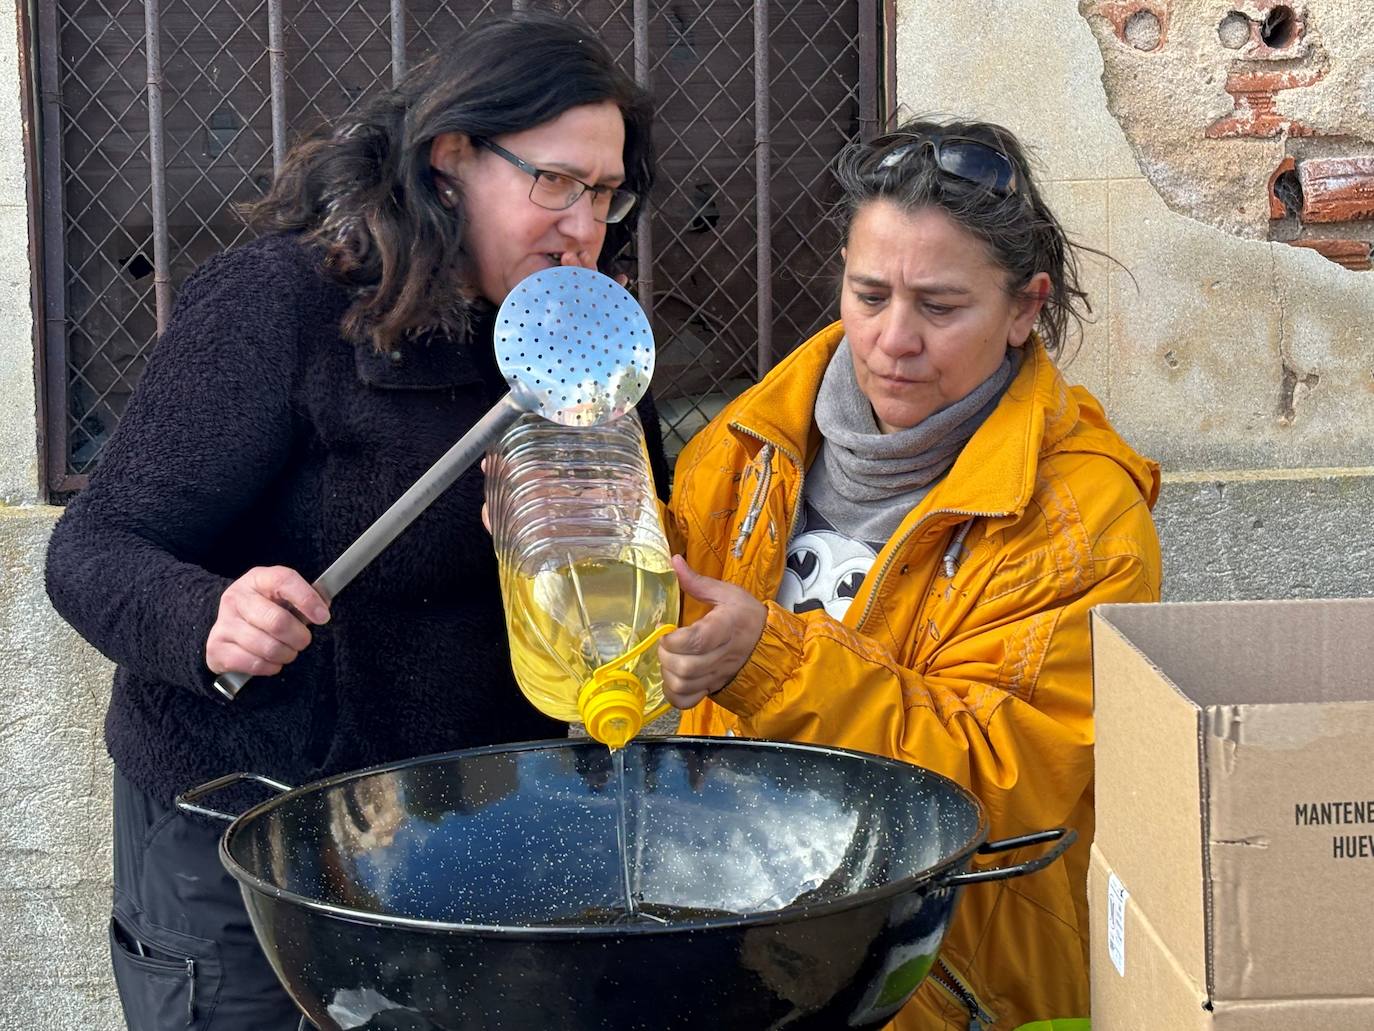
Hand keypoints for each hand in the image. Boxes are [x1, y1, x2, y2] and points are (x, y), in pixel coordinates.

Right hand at [205, 566, 329, 677]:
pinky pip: (254, 664)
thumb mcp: (284, 597)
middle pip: (277, 621)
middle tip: (303, 641)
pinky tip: (272, 661)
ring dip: (286, 654)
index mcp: (257, 579)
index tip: (323, 617)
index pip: (284, 580)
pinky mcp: (216, 648)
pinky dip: (270, 667)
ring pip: (267, 647)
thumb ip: (305, 599)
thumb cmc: (266, 610)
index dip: (307, 599)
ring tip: (288, 652)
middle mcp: (236, 598)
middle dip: (299, 637)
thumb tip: (323, 610)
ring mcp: (224, 623)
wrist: (229, 629)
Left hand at [658, 555, 766, 708]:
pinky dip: (675, 694)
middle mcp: (721, 656)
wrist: (770, 646)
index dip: (675, 639)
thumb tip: (674, 561)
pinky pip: (687, 701)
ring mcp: (716, 676)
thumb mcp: (727, 594)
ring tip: (670, 659)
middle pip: (685, 667)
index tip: (668, 631)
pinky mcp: (712, 688)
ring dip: (668, 674)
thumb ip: (698, 582)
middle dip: (666, 655)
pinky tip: (674, 678)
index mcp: (725, 628)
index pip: (695, 641)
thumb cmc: (747, 617)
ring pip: (684, 685)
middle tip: (666, 644)